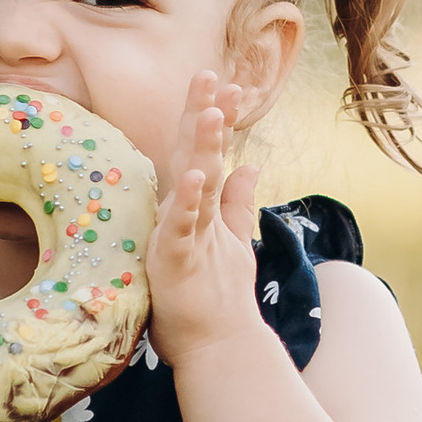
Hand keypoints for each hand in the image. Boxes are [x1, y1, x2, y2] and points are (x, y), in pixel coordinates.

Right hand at [147, 69, 266, 367]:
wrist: (211, 346)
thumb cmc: (210, 295)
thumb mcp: (230, 239)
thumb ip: (237, 203)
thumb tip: (249, 167)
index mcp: (195, 208)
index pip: (204, 153)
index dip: (214, 118)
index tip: (228, 83)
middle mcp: (182, 215)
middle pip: (190, 156)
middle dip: (199, 117)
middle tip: (208, 76)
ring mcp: (176, 236)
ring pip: (189, 185)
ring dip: (199, 149)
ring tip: (210, 112)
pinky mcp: (173, 262)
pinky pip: (181, 229)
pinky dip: (189, 204)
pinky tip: (198, 178)